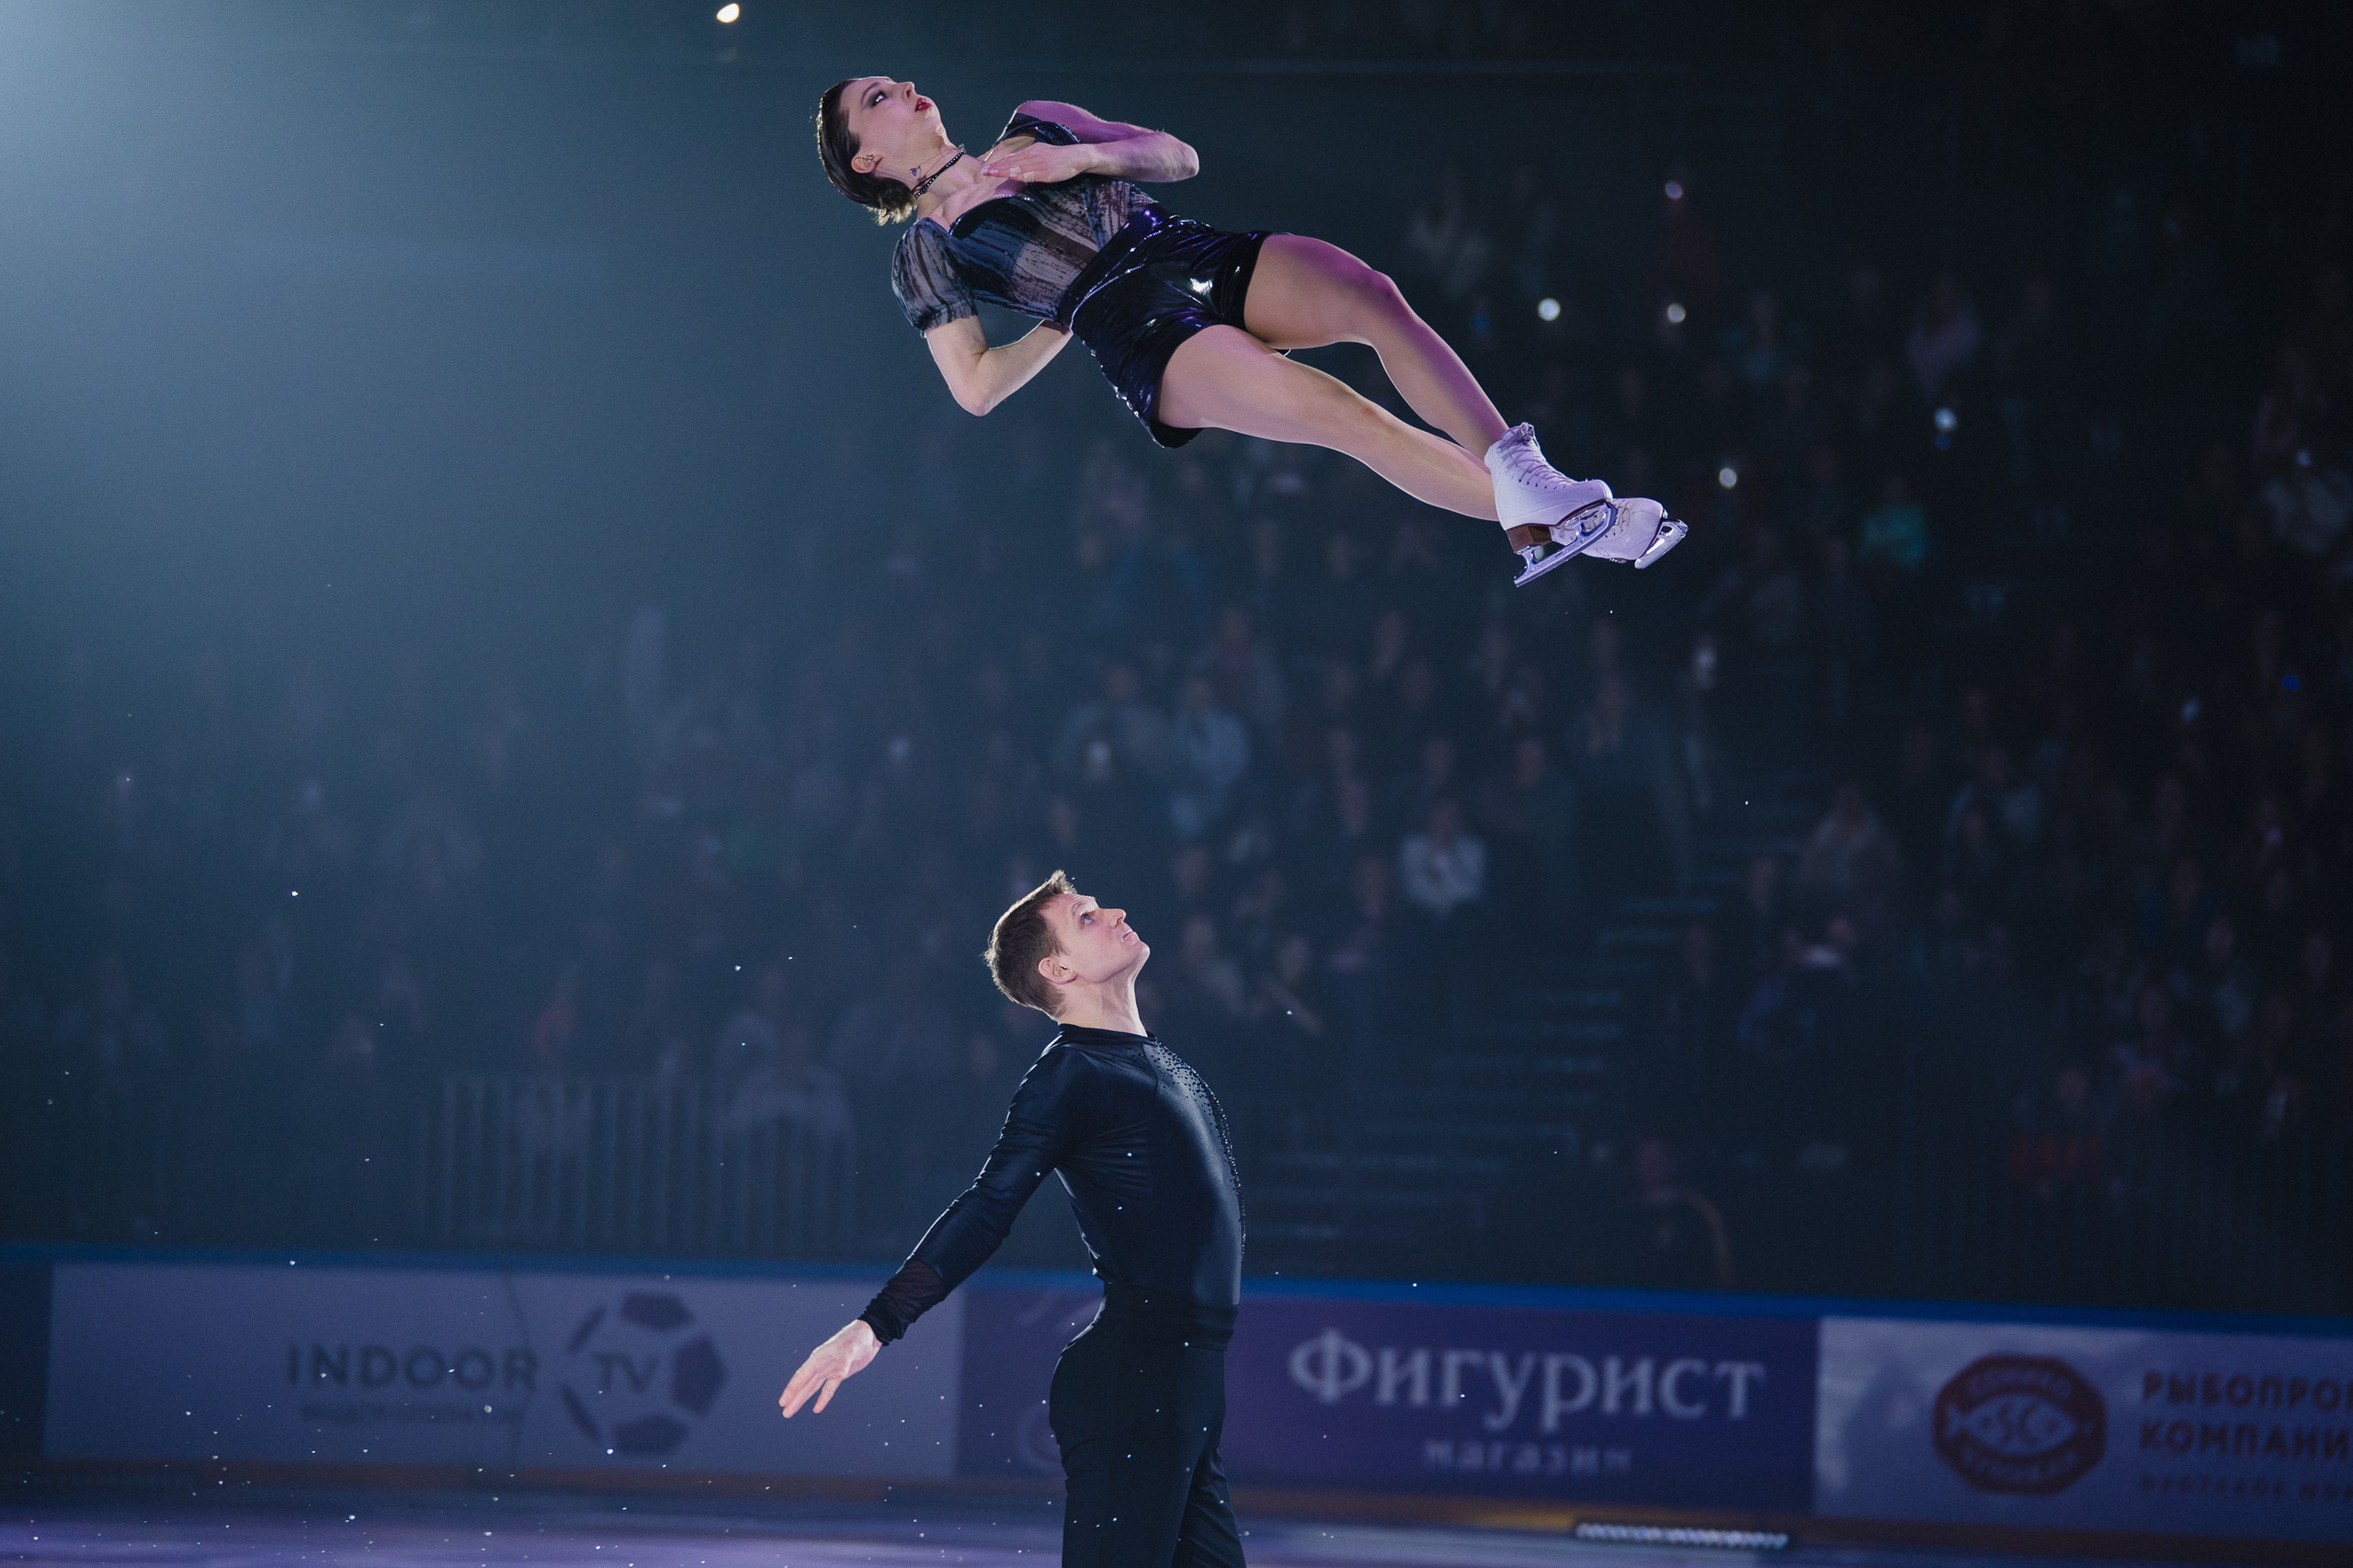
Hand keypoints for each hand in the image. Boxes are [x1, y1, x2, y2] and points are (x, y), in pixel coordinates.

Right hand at [779, 1318, 878, 1417]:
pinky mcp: (839, 1374)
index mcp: (819, 1357)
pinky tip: (816, 1409)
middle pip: (804, 1384)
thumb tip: (840, 1374)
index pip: (802, 1375)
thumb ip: (844, 1359)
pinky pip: (828, 1389)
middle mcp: (821, 1364)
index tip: (783, 1401)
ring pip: (812, 1388)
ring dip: (802, 1400)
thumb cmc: (858, 1337)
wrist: (869, 1334)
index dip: (792, 1389)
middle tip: (785, 1413)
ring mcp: (829, 1370)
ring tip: (791, 1411)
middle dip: (794, 1398)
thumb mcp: (851, 1347)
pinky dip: (823, 1398)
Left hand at [977, 142, 1097, 185]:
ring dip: (1003, 171)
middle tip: (984, 171)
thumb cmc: (1060, 157)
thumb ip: (1029, 156)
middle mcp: (1032, 156)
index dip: (999, 163)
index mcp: (1031, 151)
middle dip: (997, 167)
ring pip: (1017, 167)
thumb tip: (1016, 159)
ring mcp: (1038, 164)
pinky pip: (1030, 174)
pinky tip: (1011, 177)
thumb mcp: (1042, 152)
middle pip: (1011, 162)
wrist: (1076, 156)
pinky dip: (1019, 175)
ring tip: (992, 174)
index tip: (987, 167)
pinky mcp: (1045, 172)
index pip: (1012, 158)